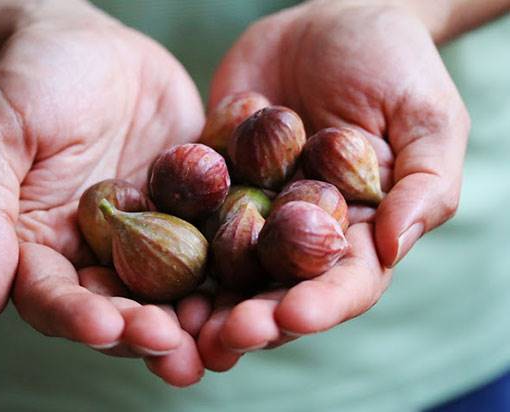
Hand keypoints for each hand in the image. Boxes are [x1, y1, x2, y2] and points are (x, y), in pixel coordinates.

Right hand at [0, 1, 207, 385]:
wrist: (96, 45)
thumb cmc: (33, 81)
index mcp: (46, 244)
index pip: (58, 297)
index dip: (81, 319)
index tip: (110, 330)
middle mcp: (101, 248)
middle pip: (122, 304)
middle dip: (149, 332)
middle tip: (180, 352)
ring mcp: (152, 230)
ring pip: (174, 286)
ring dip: (198, 316)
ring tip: (224, 339)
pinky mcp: (193, 207)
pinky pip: (213, 239)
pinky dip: (232, 265)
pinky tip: (257, 284)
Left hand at [199, 0, 469, 368]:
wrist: (334, 22)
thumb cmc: (395, 68)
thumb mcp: (428, 120)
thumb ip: (424, 185)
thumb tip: (397, 246)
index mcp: (358, 232)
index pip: (344, 283)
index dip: (321, 306)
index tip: (293, 317)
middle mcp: (301, 233)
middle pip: (278, 290)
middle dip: (252, 318)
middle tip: (223, 337)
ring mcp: (254, 210)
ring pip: (226, 268)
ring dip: (202, 301)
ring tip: (177, 325)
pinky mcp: (214, 181)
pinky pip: (189, 213)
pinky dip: (165, 240)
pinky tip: (138, 261)